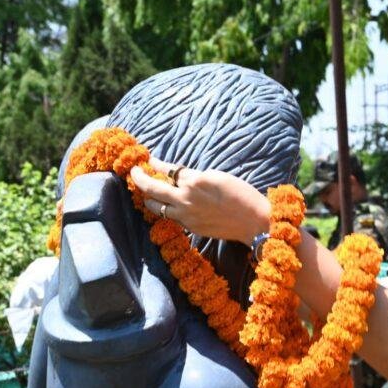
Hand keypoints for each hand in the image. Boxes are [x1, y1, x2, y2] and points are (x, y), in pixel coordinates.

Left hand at [130, 162, 270, 242]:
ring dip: (149, 197)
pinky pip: (171, 217)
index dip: (156, 164)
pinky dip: (165, 210)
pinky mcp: (190, 227)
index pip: (167, 170)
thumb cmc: (241, 194)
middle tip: (134, 172)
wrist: (252, 221)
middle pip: (153, 188)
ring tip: (147, 192)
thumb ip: (196, 176)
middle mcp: (185, 198)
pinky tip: (165, 206)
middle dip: (140, 178)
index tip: (149, 160)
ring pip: (156, 206)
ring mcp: (186, 215)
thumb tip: (182, 177)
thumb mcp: (218, 176)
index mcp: (193, 181)